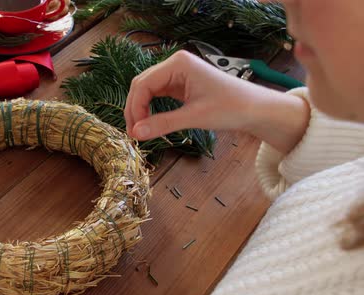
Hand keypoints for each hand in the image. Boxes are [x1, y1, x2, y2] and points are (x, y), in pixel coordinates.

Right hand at [124, 50, 309, 153]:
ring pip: (147, 90)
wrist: (256, 109)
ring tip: (139, 131)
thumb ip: (162, 124)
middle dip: (134, 109)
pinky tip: (149, 123)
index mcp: (177, 63)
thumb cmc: (231, 107)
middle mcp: (175, 64)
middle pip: (141, 85)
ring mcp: (177, 74)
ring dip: (140, 109)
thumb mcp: (194, 117)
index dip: (135, 107)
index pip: (143, 84)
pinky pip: (158, 95)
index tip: (135, 131)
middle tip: (134, 133)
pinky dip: (150, 109)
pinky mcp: (181, 84)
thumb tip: (136, 133)